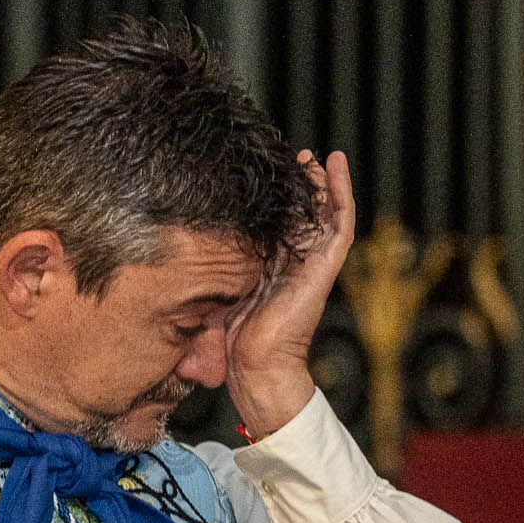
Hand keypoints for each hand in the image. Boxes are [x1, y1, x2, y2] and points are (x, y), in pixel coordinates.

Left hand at [225, 149, 357, 438]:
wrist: (255, 366)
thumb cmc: (232, 342)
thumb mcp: (218, 292)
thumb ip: (213, 270)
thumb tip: (182, 248)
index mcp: (271, 271)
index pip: (278, 228)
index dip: (275, 202)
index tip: (262, 175)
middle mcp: (294, 265)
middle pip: (303, 217)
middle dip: (299, 188)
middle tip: (293, 157)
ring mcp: (312, 265)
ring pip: (324, 215)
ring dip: (321, 183)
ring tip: (316, 156)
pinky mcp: (324, 267)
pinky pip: (339, 225)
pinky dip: (340, 193)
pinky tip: (333, 164)